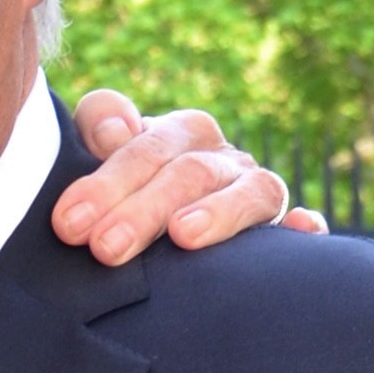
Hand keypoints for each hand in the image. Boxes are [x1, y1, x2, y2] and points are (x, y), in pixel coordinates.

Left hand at [57, 91, 327, 264]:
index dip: (108, 182)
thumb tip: (115, 132)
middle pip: (190, 173)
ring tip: (184, 235)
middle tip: (105, 249)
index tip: (69, 224)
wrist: (163, 233)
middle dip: (144, 209)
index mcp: (181, 135)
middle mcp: (223, 160)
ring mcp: (257, 195)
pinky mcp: (285, 237)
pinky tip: (303, 232)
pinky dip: (305, 231)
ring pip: (252, 192)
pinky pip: (303, 231)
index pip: (149, 147)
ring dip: (220, 212)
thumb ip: (99, 123)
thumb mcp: (100, 151)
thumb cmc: (124, 192)